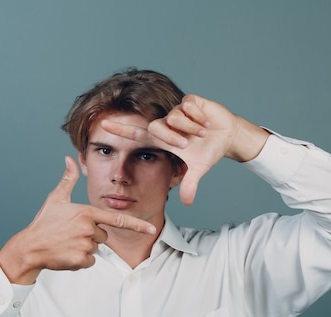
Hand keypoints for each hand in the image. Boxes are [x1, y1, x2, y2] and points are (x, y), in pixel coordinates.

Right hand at [0, 157, 155, 284]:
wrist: (29, 247)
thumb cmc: (44, 222)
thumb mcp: (56, 199)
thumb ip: (68, 179)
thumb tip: (69, 159)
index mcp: (86, 213)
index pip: (117, 218)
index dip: (137, 224)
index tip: (152, 229)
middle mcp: (88, 229)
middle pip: (104, 235)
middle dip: (92, 235)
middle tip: (72, 233)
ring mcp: (84, 246)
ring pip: (96, 249)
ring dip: (85, 248)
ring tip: (67, 242)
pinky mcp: (79, 260)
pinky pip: (90, 261)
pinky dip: (81, 260)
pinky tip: (67, 253)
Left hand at [101, 94, 268, 204]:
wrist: (228, 136)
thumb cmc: (208, 150)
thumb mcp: (198, 169)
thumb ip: (189, 184)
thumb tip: (187, 203)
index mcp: (164, 139)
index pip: (137, 134)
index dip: (121, 130)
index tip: (102, 126)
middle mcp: (167, 123)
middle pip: (156, 127)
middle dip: (172, 137)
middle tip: (187, 145)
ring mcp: (178, 111)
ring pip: (175, 117)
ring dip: (191, 128)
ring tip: (203, 133)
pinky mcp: (190, 100)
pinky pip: (188, 107)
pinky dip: (199, 117)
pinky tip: (206, 122)